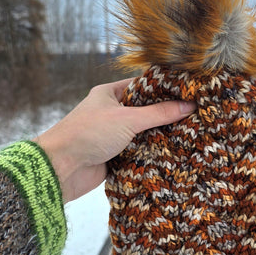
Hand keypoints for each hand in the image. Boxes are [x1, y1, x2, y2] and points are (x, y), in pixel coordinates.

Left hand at [35, 78, 195, 202]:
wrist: (60, 168)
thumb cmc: (87, 134)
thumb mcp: (127, 119)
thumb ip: (159, 113)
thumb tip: (188, 105)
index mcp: (109, 94)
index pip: (142, 86)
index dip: (164, 88)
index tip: (188, 91)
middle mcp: (110, 113)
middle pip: (144, 111)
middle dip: (165, 115)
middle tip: (194, 114)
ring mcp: (112, 135)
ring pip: (142, 134)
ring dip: (159, 136)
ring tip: (191, 134)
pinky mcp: (114, 156)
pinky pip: (137, 152)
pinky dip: (151, 154)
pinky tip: (173, 153)